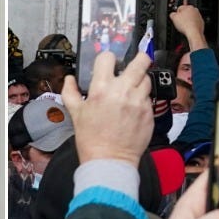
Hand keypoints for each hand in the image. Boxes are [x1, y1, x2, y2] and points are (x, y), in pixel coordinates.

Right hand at [61, 51, 152, 165]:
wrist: (109, 160)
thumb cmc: (91, 138)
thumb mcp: (75, 113)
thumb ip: (70, 92)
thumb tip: (69, 79)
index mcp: (102, 88)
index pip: (108, 58)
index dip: (107, 59)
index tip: (108, 64)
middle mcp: (123, 91)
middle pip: (140, 62)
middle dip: (141, 59)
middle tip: (139, 61)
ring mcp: (138, 101)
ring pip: (147, 80)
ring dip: (140, 81)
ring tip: (132, 90)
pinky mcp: (149, 113)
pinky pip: (148, 99)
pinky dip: (142, 100)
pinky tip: (133, 109)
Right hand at [169, 1, 206, 49]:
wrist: (194, 33)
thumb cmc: (185, 25)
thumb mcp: (174, 18)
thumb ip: (172, 14)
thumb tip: (172, 14)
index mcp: (188, 7)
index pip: (180, 7)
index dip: (177, 13)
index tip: (176, 16)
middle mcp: (195, 10)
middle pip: (186, 12)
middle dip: (183, 16)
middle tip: (180, 21)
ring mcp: (198, 16)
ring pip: (191, 17)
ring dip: (188, 20)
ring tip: (184, 25)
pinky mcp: (201, 22)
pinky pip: (195, 22)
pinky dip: (192, 24)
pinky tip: (189, 27)